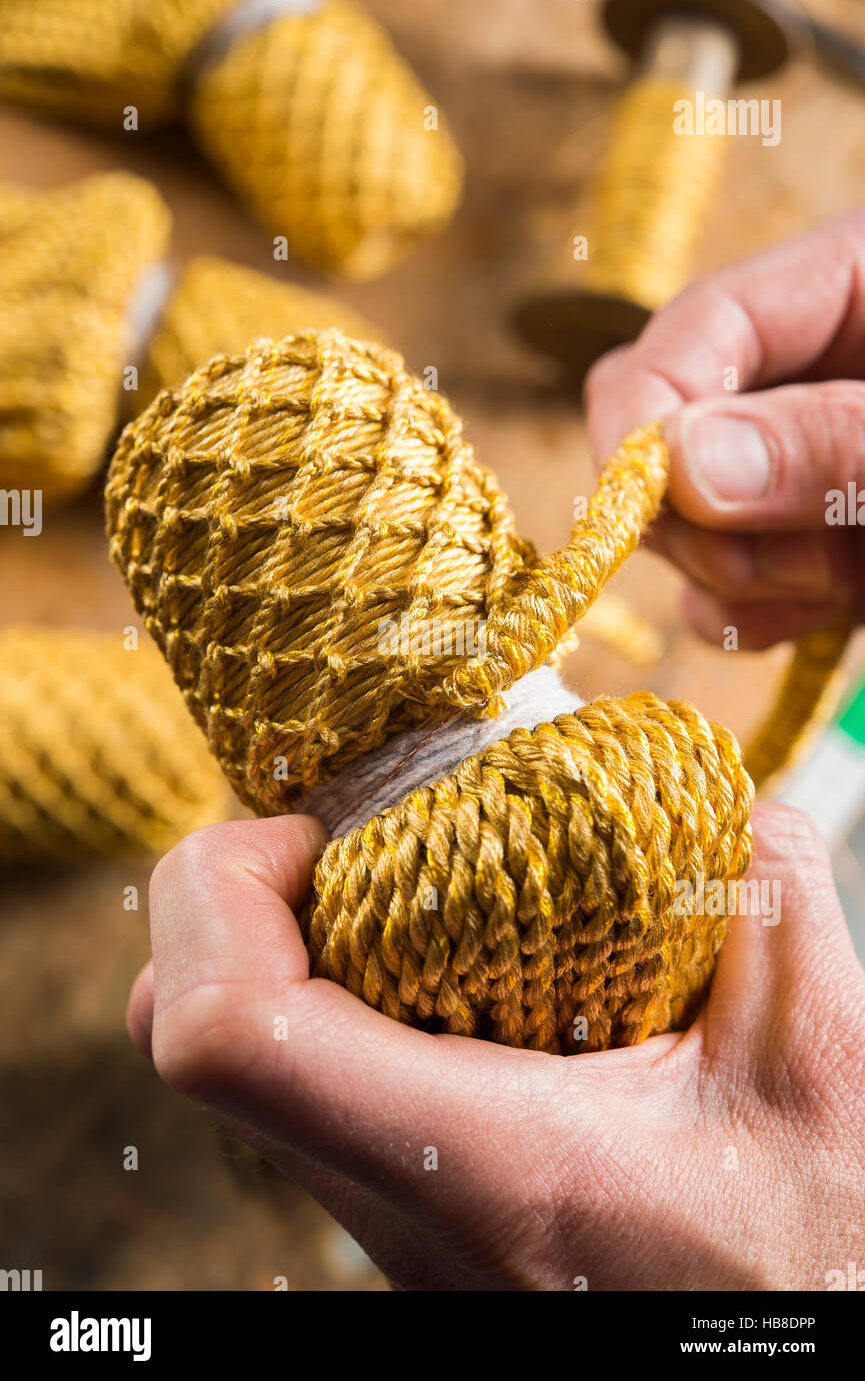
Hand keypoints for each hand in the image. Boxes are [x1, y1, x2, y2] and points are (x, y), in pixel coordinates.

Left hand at [128, 805, 864, 1290]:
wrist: (808, 1355)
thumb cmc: (819, 1255)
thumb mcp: (825, 1060)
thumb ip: (774, 896)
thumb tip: (725, 799)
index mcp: (484, 1160)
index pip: (224, 1036)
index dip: (217, 893)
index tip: (317, 832)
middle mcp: (402, 1212)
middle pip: (198, 1041)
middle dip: (240, 901)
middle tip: (353, 838)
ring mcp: (396, 1231)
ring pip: (245, 1076)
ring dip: (286, 954)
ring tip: (407, 894)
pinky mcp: (413, 1227)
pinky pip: (307, 1103)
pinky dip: (336, 1010)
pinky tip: (455, 975)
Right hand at [585, 208, 864, 648]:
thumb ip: (831, 441)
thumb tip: (674, 464)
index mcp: (852, 287)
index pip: (696, 330)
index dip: (648, 413)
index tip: (646, 501)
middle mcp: (808, 378)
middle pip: (668, 432)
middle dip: (698, 517)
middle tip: (780, 566)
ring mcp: (802, 468)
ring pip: (686, 524)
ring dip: (736, 577)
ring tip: (844, 583)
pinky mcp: (811, 549)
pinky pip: (726, 591)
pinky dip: (752, 618)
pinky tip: (823, 618)